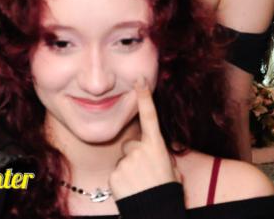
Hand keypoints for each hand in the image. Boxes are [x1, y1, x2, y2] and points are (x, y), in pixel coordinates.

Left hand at [109, 79, 179, 199]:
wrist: (158, 215)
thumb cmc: (168, 194)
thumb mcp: (171, 171)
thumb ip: (160, 155)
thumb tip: (155, 151)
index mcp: (157, 148)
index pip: (150, 117)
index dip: (145, 97)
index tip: (140, 80)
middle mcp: (140, 151)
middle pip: (131, 145)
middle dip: (135, 156)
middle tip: (145, 175)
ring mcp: (126, 162)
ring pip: (123, 160)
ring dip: (129, 170)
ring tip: (139, 186)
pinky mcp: (114, 175)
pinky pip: (116, 173)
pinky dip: (121, 181)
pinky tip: (130, 191)